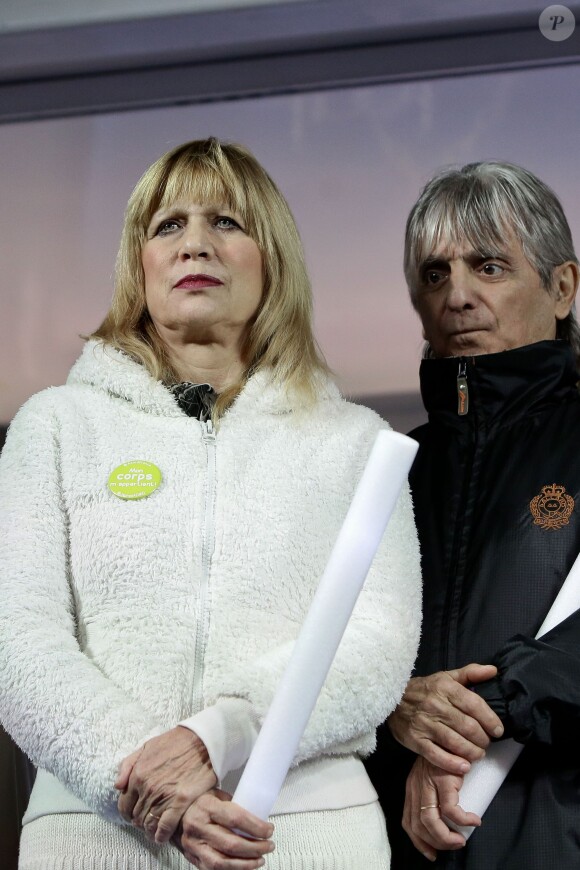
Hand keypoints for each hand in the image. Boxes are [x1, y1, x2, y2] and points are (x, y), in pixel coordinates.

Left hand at [115, 726, 216, 842]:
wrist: (202, 741)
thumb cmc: (175, 742)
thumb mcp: (145, 747)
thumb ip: (127, 765)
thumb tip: (117, 786)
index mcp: (137, 774)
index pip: (124, 805)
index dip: (128, 812)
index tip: (134, 814)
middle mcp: (147, 787)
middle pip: (136, 816)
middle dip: (139, 821)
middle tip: (146, 822)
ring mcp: (163, 796)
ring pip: (149, 823)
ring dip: (150, 830)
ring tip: (154, 831)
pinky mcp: (180, 801)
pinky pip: (165, 826)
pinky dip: (162, 835)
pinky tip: (162, 837)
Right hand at [173, 789, 274, 868]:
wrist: (174, 815)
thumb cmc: (199, 802)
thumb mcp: (215, 794)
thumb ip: (233, 804)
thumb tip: (257, 815)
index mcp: (206, 806)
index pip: (236, 818)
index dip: (256, 827)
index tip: (269, 830)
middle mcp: (198, 826)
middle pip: (231, 844)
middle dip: (255, 848)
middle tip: (269, 845)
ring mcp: (193, 845)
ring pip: (222, 862)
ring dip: (246, 864)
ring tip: (260, 859)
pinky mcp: (192, 858)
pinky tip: (245, 867)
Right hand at [388, 664, 503, 773]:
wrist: (391, 698)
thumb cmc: (424, 689)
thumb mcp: (446, 676)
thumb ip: (471, 673)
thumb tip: (494, 670)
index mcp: (445, 688)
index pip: (474, 704)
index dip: (490, 719)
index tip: (498, 730)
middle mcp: (435, 705)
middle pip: (467, 727)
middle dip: (483, 739)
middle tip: (486, 743)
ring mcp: (424, 724)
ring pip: (455, 743)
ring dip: (472, 752)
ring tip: (478, 754)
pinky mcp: (416, 740)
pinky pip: (437, 755)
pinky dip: (453, 764)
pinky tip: (464, 767)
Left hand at [402, 756, 480, 861]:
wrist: (456, 735)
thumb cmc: (447, 757)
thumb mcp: (432, 776)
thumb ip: (432, 795)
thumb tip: (444, 823)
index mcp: (412, 788)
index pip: (408, 821)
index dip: (419, 841)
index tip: (432, 853)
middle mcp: (417, 786)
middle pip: (418, 825)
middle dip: (435, 843)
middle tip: (453, 845)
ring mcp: (429, 782)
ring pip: (431, 821)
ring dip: (447, 838)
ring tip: (461, 839)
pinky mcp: (445, 778)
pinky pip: (451, 810)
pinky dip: (463, 820)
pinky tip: (474, 820)